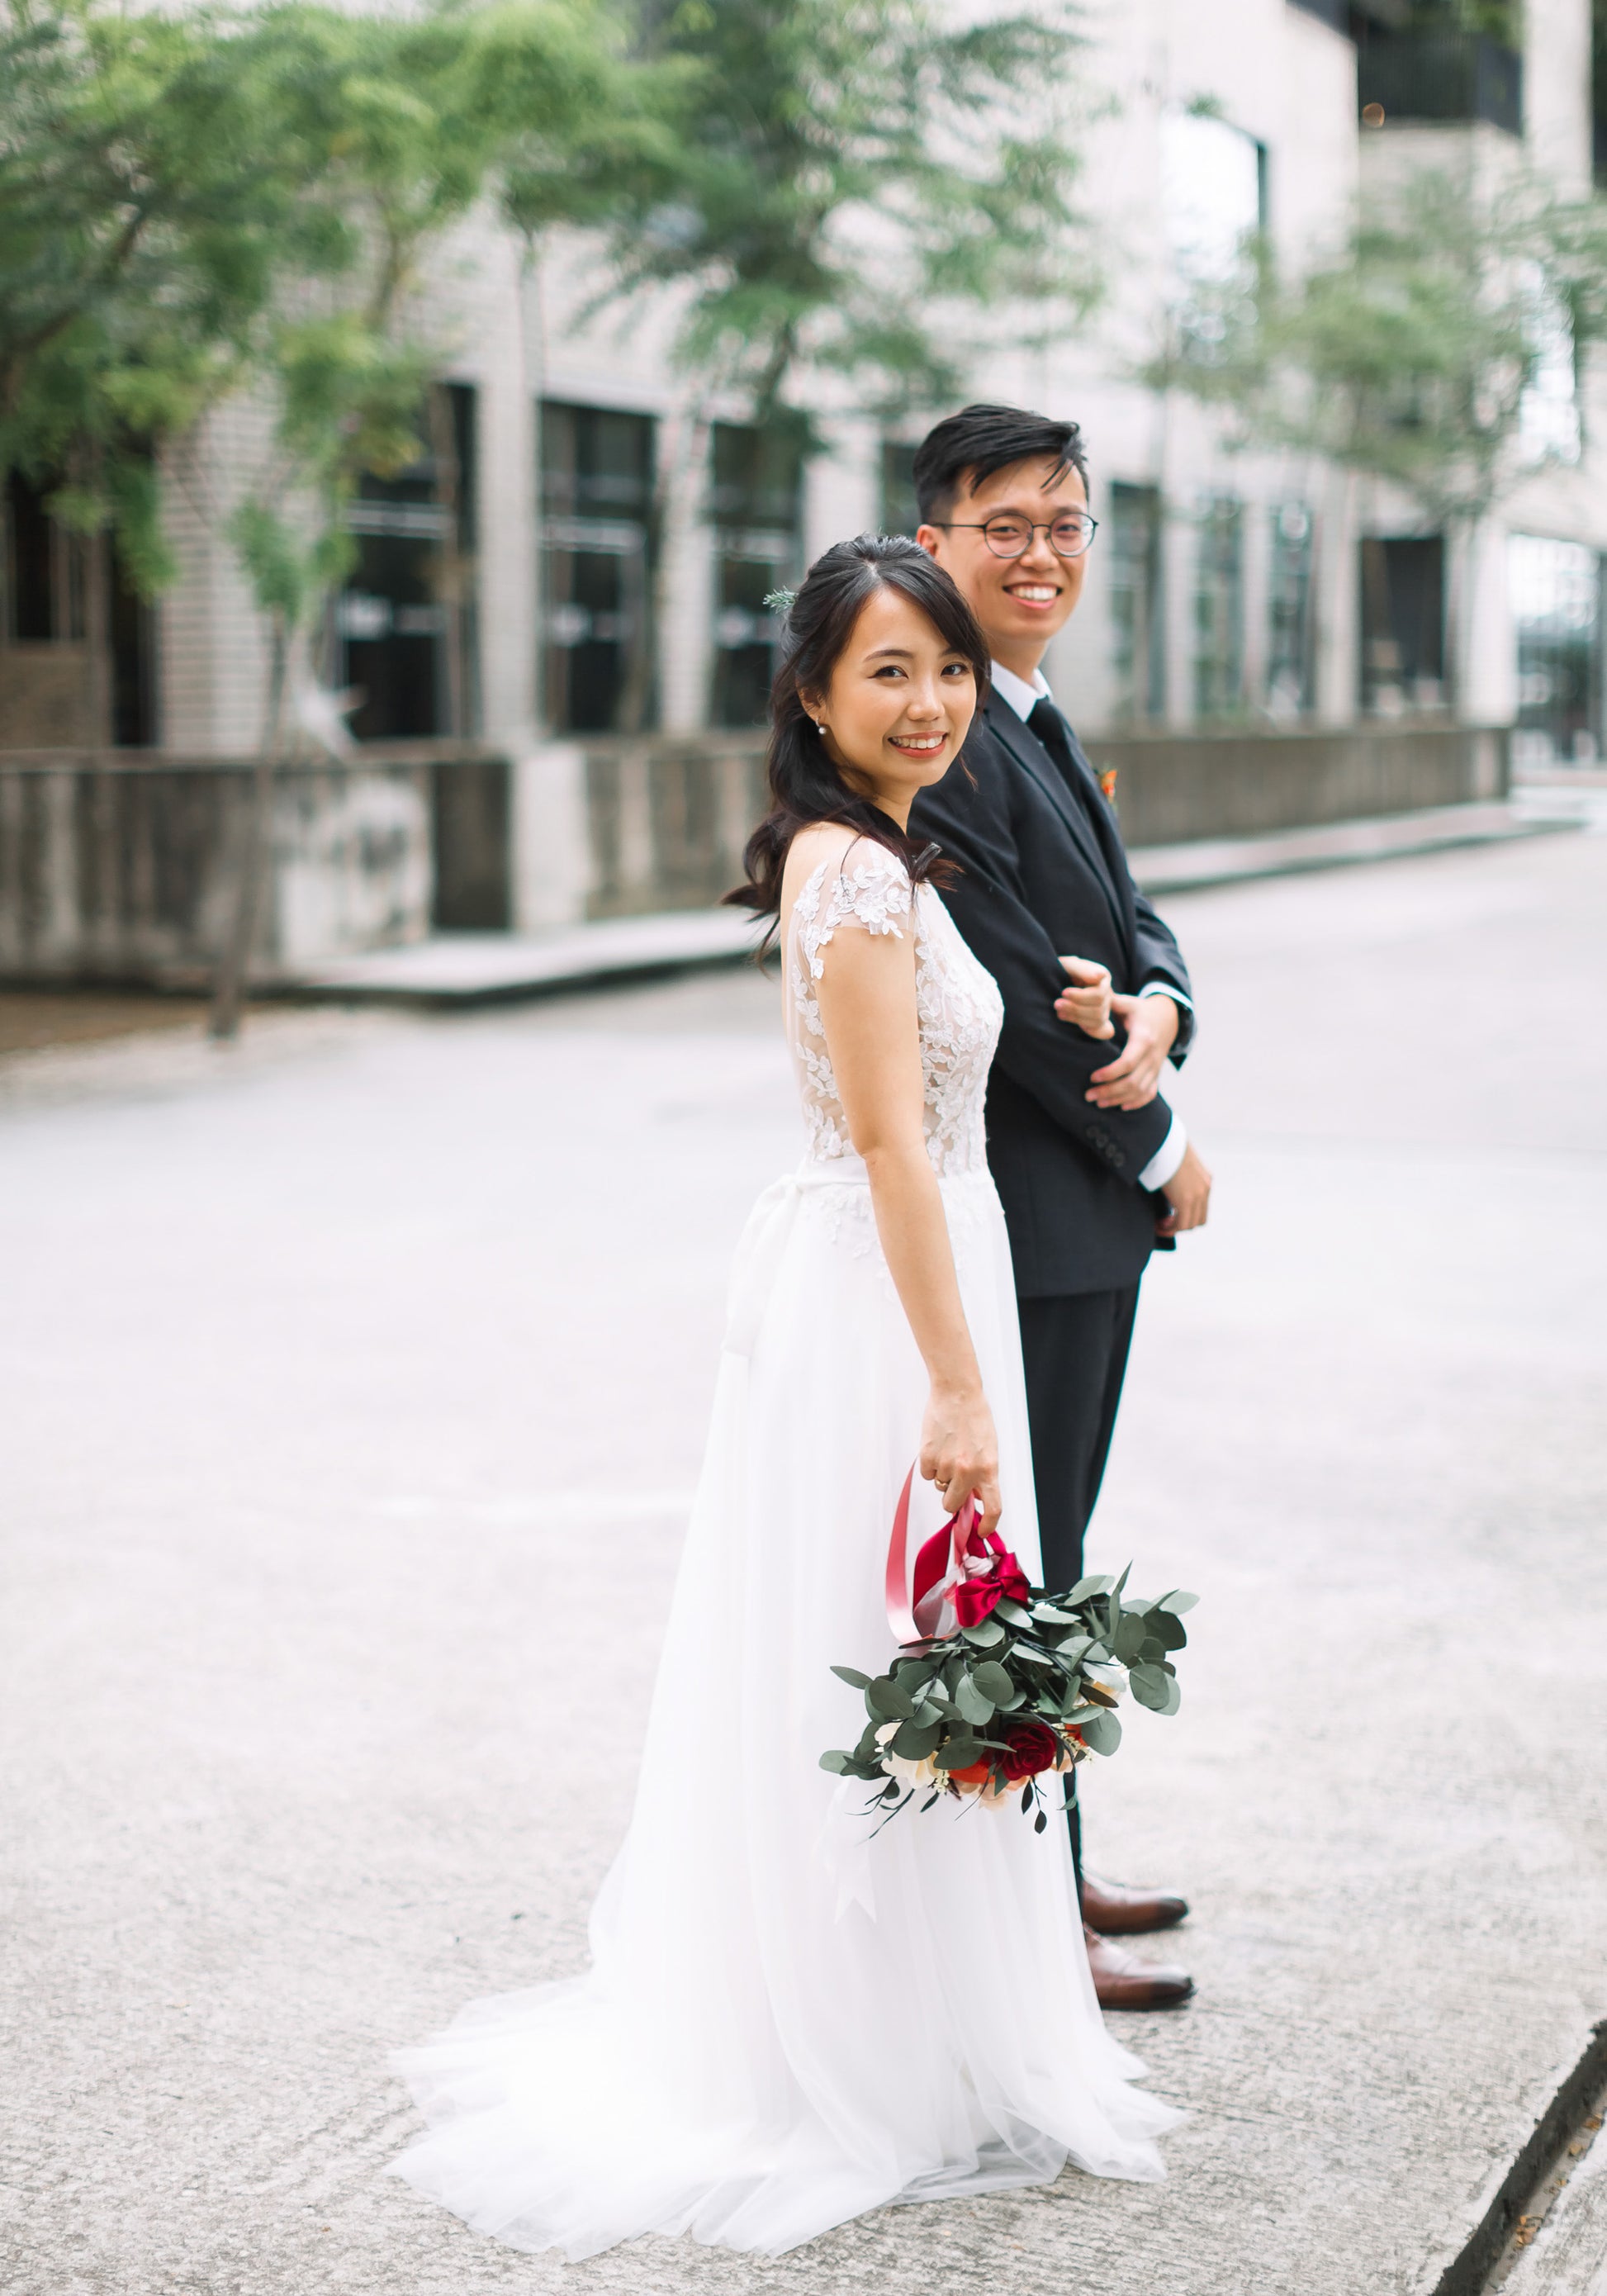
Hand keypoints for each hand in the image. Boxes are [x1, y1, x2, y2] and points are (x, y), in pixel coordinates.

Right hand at [919, 1382, 1001, 1535]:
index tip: (981, 1531)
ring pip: (939, 1487)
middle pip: (953, 1505)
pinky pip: (927, 1474)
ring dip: (943, 1476)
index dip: (987, 1525)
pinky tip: (938, 1445)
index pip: (993, 1507)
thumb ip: (984, 1475)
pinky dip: (931, 1464)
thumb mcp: (989, 1449)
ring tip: (949, 1450)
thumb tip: (977, 1497)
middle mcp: (968, 1471)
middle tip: (953, 1484)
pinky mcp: (928, 1458)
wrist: (957, 1394)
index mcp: (989, 1470)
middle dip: (952, 1500)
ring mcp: (947, 1466)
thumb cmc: (975, 1419)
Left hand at [1052, 955, 1113, 1039]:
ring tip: (1059, 1013)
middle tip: (1057, 1004)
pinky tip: (1074, 1024)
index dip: (1081, 996)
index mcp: (1102, 977)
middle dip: (1076, 1008)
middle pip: (1099, 1009)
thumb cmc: (1060, 970)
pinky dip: (1091, 1031)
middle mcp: (1107, 993)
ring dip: (1077, 1018)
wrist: (1051, 979)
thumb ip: (1082, 969)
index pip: (1099, 994)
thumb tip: (1100, 976)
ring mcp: (1104, 1008)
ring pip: (1098, 1021)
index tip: (1063, 993)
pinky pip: (1103, 1032)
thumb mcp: (1067, 965)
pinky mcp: (1098, 1020)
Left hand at [1082, 991, 1178, 1109]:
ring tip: (1098, 1102)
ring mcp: (1156, 1067)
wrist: (1168, 1017)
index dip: (1110, 1073)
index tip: (1092, 1077)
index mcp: (1144, 1038)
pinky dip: (1137, 1103)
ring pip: (1140, 1091)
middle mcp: (1152, 1056)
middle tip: (1088, 1095)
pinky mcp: (1157, 1073)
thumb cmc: (1141, 1010)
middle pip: (1133, 1082)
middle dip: (1110, 1092)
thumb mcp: (1127, 1003)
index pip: (1128, 1062)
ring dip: (1118, 1099)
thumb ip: (1109, 1003)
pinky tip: (1121, 1107)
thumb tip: (1086, 999)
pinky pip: (1150, 1093)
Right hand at [1156, 1141, 1210, 1235]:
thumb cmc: (1165, 1147)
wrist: (1164, 1140)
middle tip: (1164, 1222)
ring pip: (1190, 1224)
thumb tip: (1168, 1183)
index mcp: (1204, 1180)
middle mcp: (1205, 1189)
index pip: (1201, 1207)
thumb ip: (1178, 1175)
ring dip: (1175, 1228)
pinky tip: (1159, 1224)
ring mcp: (1198, 1195)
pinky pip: (1181, 1224)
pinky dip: (1170, 1228)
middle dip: (1181, 1224)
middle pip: (1199, 1219)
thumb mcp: (1177, 1162)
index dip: (1187, 1215)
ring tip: (1160, 1224)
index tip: (1171, 1215)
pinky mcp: (1187, 1200)